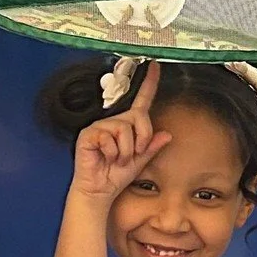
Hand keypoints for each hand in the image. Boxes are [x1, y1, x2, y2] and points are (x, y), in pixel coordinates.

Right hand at [71, 61, 170, 201]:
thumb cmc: (115, 175)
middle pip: (138, 117)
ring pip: (124, 129)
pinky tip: (105, 157)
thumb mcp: (140, 161)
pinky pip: (109, 137)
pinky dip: (112, 152)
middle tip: (132, 154)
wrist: (99, 190)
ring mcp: (100, 126)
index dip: (149, 83)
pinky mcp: (89, 134)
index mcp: (128, 125)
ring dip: (125, 150)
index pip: (141, 101)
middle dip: (141, 139)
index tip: (155, 65)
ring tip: (117, 159)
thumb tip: (167, 134)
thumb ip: (152, 147)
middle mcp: (114, 122)